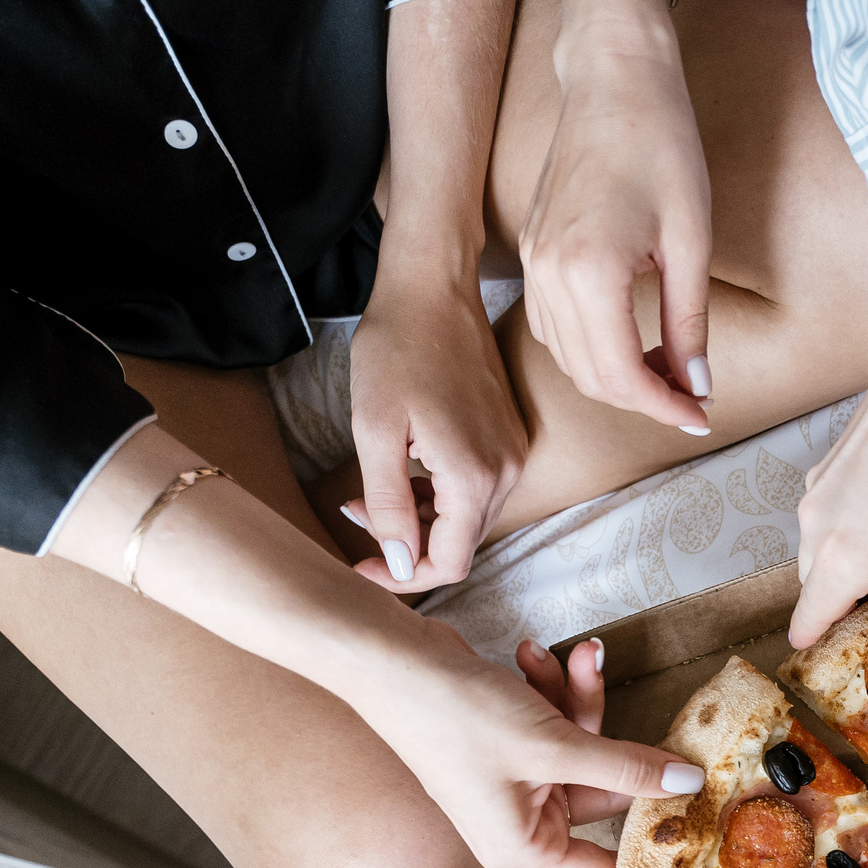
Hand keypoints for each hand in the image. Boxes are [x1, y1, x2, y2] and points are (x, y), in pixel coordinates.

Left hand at [346, 271, 530, 590]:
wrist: (433, 290)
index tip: (360, 568)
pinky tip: (406, 470)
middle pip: (460, 545)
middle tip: (353, 515)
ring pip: (468, 520)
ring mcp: (514, 454)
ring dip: (420, 520)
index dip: (403, 577)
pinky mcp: (511, 439)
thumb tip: (400, 564)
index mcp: (474, 477)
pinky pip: (477, 490)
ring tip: (370, 492)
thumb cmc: (396, 350)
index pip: (449, 563)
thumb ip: (390, 506)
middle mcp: (507, 473)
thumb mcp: (375, 432)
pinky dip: (439, 496)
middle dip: (405, 545)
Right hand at [355, 618, 702, 867]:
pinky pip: (554, 722)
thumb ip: (627, 767)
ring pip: (581, 747)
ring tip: (577, 658)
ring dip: (578, 699)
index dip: (647, 847)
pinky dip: (551, 688)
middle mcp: (518, 822)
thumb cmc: (453, 715)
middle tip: (616, 695)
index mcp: (523, 846)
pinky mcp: (509, 743)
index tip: (698, 827)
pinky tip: (534, 657)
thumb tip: (687, 783)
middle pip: (601, 793)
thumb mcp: (554, 745)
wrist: (390, 657)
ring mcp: (513, 781)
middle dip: (607, 736)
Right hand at [518, 17, 712, 433]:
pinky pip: (551, 326)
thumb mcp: (691, 240)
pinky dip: (588, 349)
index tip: (700, 416)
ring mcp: (534, 263)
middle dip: (643, 399)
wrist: (614, 83)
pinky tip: (627, 341)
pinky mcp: (532, 251)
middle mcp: (549, 275)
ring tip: (665, 372)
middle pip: (590, 376)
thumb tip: (696, 385)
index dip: (664, 407)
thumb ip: (689, 321)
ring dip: (614, 377)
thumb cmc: (661, 147)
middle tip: (690, 398)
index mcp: (588, 273)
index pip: (620, 375)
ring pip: (567, 358)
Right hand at [788, 289, 867, 656]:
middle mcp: (817, 524)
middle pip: (811, 581)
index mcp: (847, 559)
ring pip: (816, 542)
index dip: (811, 640)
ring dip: (840, 559)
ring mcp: (819, 485)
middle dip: (832, 602)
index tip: (812, 654)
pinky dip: (847, 522)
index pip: (810, 615)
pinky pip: (828, 507)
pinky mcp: (830, 457)